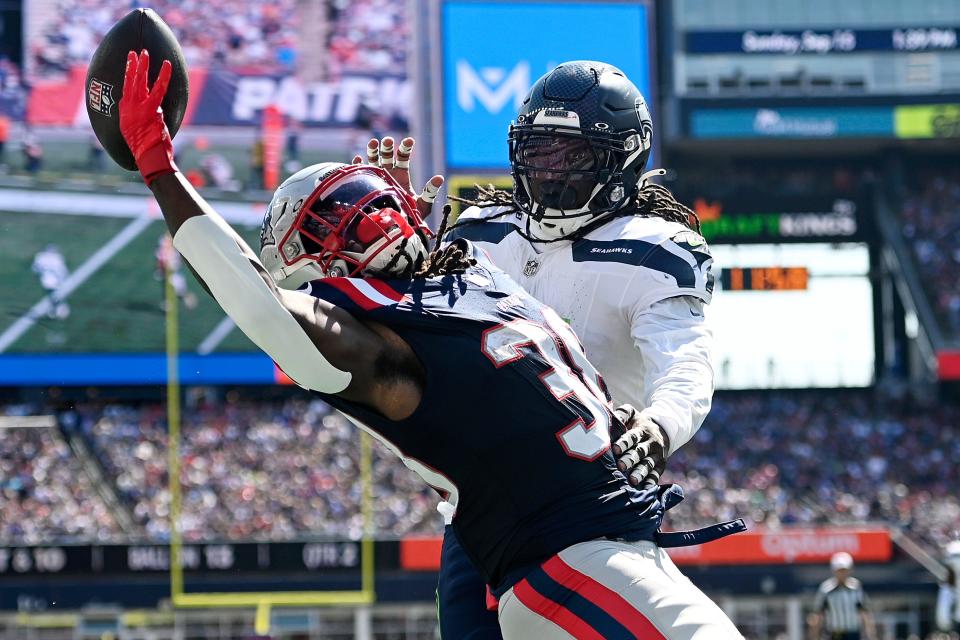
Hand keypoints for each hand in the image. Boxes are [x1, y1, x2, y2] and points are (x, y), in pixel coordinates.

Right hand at [119, 49, 176, 184]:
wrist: (150, 160)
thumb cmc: (147, 150)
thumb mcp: (138, 133)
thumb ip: (142, 120)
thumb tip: (153, 113)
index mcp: (124, 113)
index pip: (127, 90)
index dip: (129, 76)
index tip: (131, 65)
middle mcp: (129, 109)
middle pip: (130, 82)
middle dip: (133, 66)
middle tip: (136, 52)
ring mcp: (138, 109)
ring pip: (140, 82)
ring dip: (143, 66)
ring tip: (145, 53)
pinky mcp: (151, 110)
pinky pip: (159, 89)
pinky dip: (164, 76)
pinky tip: (166, 65)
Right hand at [352, 136, 443, 220]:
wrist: (396, 227)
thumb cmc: (410, 216)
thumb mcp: (422, 204)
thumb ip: (430, 191)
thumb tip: (440, 178)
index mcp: (402, 175)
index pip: (403, 157)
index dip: (405, 148)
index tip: (409, 140)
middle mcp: (389, 173)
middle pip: (387, 155)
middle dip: (387, 147)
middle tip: (389, 140)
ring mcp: (377, 178)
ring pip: (373, 160)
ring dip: (372, 150)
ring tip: (373, 142)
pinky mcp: (367, 186)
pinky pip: (361, 172)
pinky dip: (358, 164)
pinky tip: (358, 158)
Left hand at [611, 405, 669, 487]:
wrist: (661, 430)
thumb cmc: (638, 423)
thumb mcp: (632, 414)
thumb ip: (622, 414)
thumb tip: (611, 416)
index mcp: (642, 430)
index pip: (633, 436)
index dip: (624, 442)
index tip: (615, 448)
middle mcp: (651, 442)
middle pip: (640, 451)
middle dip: (631, 459)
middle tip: (621, 466)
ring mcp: (657, 454)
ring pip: (648, 464)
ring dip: (641, 473)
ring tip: (632, 481)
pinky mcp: (661, 465)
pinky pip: (657, 474)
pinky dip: (652, 481)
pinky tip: (645, 488)